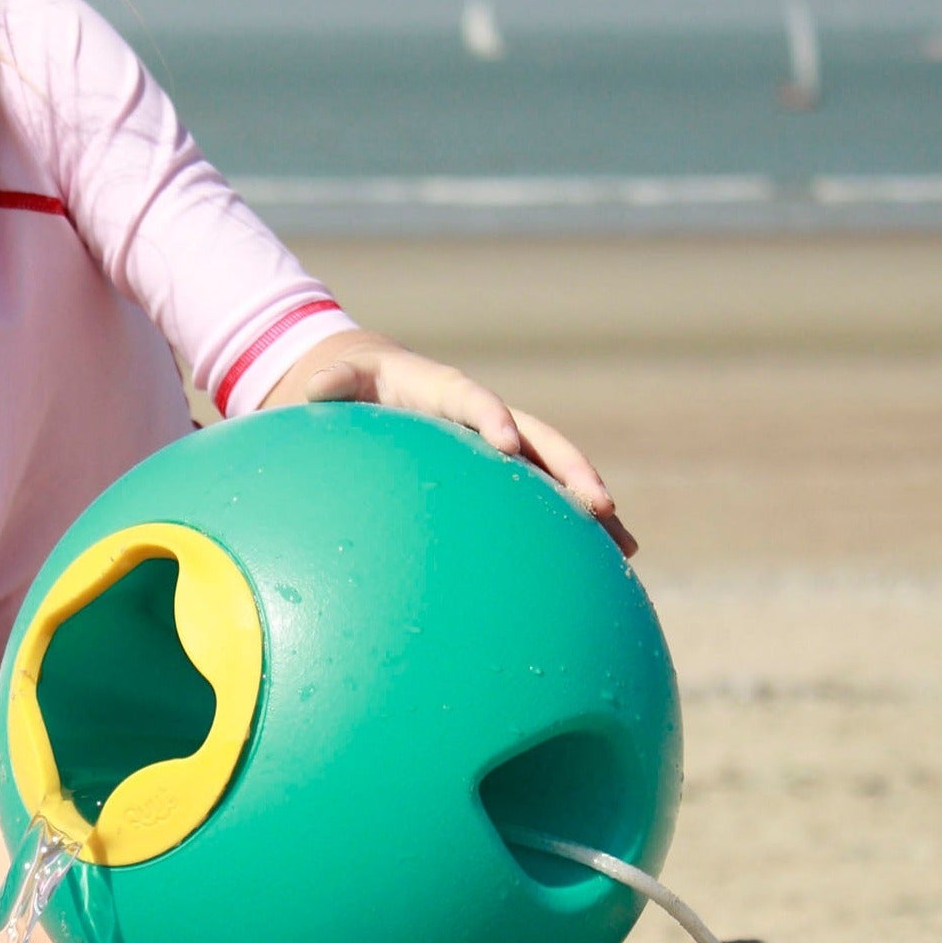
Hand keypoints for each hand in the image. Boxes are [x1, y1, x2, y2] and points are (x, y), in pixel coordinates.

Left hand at [262, 329, 636, 556]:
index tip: (507, 443)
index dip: (491, 417)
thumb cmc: (358, 385)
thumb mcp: (343, 380)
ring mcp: (505, 444)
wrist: (382, 383)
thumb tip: (315, 389)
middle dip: (571, 469)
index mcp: (447, 392)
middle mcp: (489, 417)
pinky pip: (546, 498)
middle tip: (598, 504)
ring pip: (557, 472)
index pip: (474, 401)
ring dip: (592, 504)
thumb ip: (333, 384)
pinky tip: (606, 562)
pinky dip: (574, 526)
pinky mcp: (507, 472)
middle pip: (541, 439)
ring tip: (626, 544)